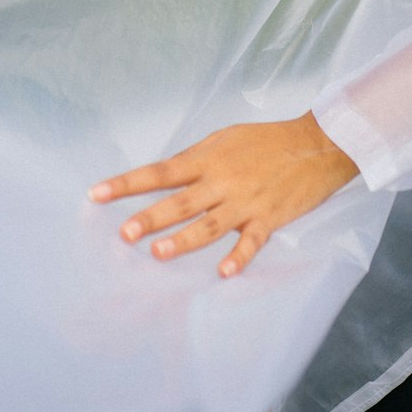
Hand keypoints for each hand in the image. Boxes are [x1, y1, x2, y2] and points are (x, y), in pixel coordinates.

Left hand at [88, 112, 358, 277]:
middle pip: (179, 201)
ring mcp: (245, 201)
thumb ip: (196, 160)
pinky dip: (238, 256)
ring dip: (184, 240)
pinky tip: (223, 272)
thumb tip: (165, 177)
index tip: (97, 193)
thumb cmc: (265, 140)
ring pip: (209, 224)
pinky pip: (251, 241)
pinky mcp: (269, 218)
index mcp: (207, 158)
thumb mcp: (225, 139)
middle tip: (123, 233)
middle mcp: (222, 180)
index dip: (127, 183)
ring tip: (158, 253)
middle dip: (150, 217)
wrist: (315, 144)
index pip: (159, 171)